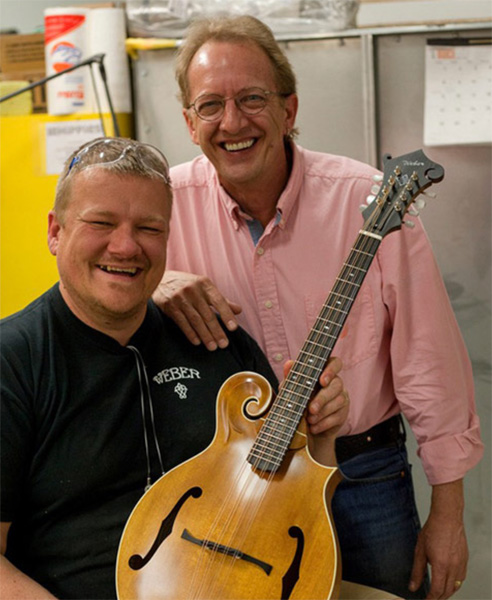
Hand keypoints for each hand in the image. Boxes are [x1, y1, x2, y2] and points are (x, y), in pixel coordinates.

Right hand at [153, 271, 241, 349]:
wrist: (160, 279)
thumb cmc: (187, 285)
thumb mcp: (204, 288)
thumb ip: (221, 300)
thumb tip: (239, 310)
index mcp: (205, 284)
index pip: (219, 301)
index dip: (227, 315)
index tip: (233, 328)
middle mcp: (193, 290)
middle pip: (207, 314)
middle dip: (217, 331)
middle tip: (224, 345)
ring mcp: (180, 298)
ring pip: (195, 320)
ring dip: (205, 335)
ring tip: (212, 347)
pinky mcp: (169, 305)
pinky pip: (182, 322)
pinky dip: (190, 333)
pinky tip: (197, 342)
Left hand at [283, 357, 348, 465]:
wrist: (303, 426)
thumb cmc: (298, 399)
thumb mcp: (291, 388)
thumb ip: (291, 376)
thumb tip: (288, 364)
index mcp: (325, 372)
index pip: (335, 363)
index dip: (331, 370)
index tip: (322, 381)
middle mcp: (336, 383)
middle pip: (337, 385)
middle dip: (323, 398)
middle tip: (311, 409)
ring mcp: (342, 398)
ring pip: (339, 401)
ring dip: (322, 412)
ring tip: (309, 419)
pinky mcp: (342, 414)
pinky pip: (337, 417)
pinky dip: (323, 423)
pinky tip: (313, 427)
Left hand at [409, 480, 467, 598]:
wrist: (447, 517)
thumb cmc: (433, 530)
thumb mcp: (420, 550)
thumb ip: (417, 571)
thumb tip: (413, 587)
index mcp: (441, 565)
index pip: (436, 591)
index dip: (430, 599)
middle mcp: (453, 567)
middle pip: (447, 592)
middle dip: (438, 598)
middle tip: (430, 599)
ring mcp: (461, 564)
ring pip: (456, 587)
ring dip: (447, 593)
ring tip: (438, 593)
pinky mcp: (465, 560)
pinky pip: (461, 579)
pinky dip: (455, 584)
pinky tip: (448, 582)